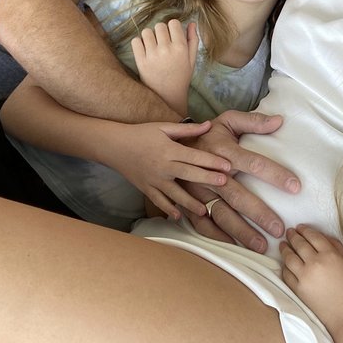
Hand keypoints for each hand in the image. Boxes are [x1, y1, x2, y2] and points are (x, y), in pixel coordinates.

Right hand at [105, 119, 231, 220]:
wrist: (114, 146)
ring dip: (189, 202)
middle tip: (224, 184)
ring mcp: (154, 180)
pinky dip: (168, 209)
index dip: (211, 161)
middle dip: (207, 179)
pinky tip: (178, 217)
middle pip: (188, 174)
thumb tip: (209, 124)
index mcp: (169, 149)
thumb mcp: (164, 127)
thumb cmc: (141, 134)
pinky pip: (158, 201)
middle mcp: (163, 166)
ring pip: (174, 193)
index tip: (227, 166)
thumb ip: (188, 129)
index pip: (194, 156)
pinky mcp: (146, 188)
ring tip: (204, 210)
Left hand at [131, 20, 197, 115]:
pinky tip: (145, 50)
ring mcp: (152, 55)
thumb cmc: (181, 77)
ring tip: (153, 46)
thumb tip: (191, 22)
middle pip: (159, 26)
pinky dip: (139, 43)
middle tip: (162, 42)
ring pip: (146, 32)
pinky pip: (135, 41)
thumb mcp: (192, 59)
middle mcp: (166, 49)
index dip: (173, 27)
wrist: (168, 97)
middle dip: (161, 31)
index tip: (172, 35)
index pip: (173, 23)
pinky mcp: (141, 61)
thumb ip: (193, 40)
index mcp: (181, 48)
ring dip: (149, 36)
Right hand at [181, 110, 300, 253]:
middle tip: (279, 229)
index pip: (253, 163)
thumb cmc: (208, 134)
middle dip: (259, 213)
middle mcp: (210, 173)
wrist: (170, 145)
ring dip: (240, 231)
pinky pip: (202, 224)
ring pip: (220, 214)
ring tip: (260, 246)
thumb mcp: (228, 120)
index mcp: (223, 152)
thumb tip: (280, 121)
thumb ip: (253, 121)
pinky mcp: (189, 203)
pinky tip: (233, 246)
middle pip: (237, 195)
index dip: (274, 174)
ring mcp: (198, 191)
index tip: (295, 187)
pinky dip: (216, 237)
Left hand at [280, 225, 342, 333]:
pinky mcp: (298, 290)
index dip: (304, 230)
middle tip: (289, 232)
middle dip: (293, 236)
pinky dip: (284, 267)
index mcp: (330, 255)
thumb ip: (336, 247)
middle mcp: (315, 263)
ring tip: (283, 245)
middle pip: (299, 244)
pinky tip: (285, 263)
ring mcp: (304, 277)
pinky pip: (286, 274)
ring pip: (289, 257)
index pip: (312, 236)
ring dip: (285, 249)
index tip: (300, 227)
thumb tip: (323, 237)